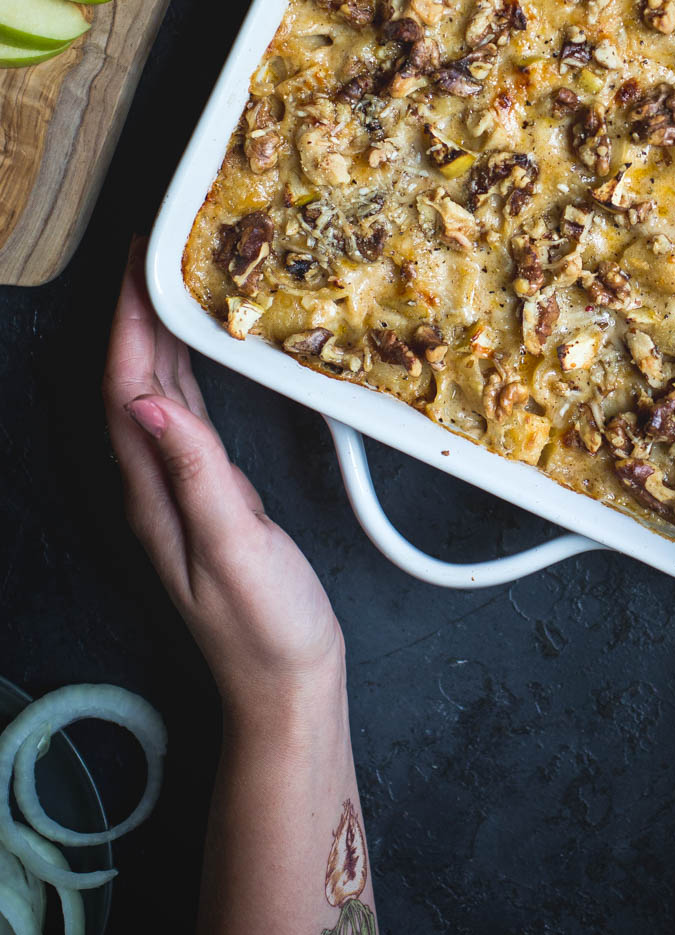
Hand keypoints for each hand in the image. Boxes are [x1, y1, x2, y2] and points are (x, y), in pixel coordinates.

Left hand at [103, 241, 344, 716]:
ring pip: (158, 393)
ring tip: (172, 280)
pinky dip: (189, 370)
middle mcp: (157, 485)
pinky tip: (201, 351)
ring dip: (160, 334)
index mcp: (153, 493)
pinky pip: (189, 414)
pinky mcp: (212, 495)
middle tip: (155, 249)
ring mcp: (181, 491)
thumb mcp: (233, 548)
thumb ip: (196, 473)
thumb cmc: (266, 627)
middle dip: (138, 311)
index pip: (127, 388)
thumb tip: (150, 403)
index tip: (137, 262)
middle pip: (134, 380)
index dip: (128, 320)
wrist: (286, 686)